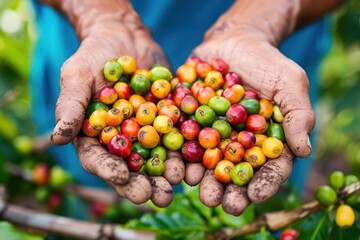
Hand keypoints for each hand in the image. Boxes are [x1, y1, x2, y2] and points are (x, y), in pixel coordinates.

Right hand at [47, 0, 170, 203]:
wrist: (125, 36)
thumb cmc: (95, 54)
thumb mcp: (77, 75)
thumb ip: (70, 105)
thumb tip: (57, 137)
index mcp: (95, 136)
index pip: (99, 160)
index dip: (110, 171)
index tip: (122, 177)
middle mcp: (122, 139)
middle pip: (131, 167)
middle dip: (144, 183)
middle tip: (158, 197)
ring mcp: (147, 131)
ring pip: (157, 158)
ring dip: (168, 173)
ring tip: (178, 183)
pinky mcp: (168, 120)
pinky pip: (178, 137)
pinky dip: (188, 150)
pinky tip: (197, 161)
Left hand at [192, 0, 314, 214]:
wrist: (234, 41)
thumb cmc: (267, 63)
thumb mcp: (289, 83)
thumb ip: (296, 115)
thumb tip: (303, 150)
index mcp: (265, 140)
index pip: (268, 168)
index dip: (263, 184)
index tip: (255, 197)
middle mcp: (237, 142)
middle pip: (235, 171)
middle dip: (230, 190)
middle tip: (224, 204)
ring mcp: (212, 134)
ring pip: (208, 162)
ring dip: (204, 179)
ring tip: (200, 190)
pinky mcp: (189, 121)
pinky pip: (184, 140)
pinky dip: (181, 154)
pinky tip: (180, 168)